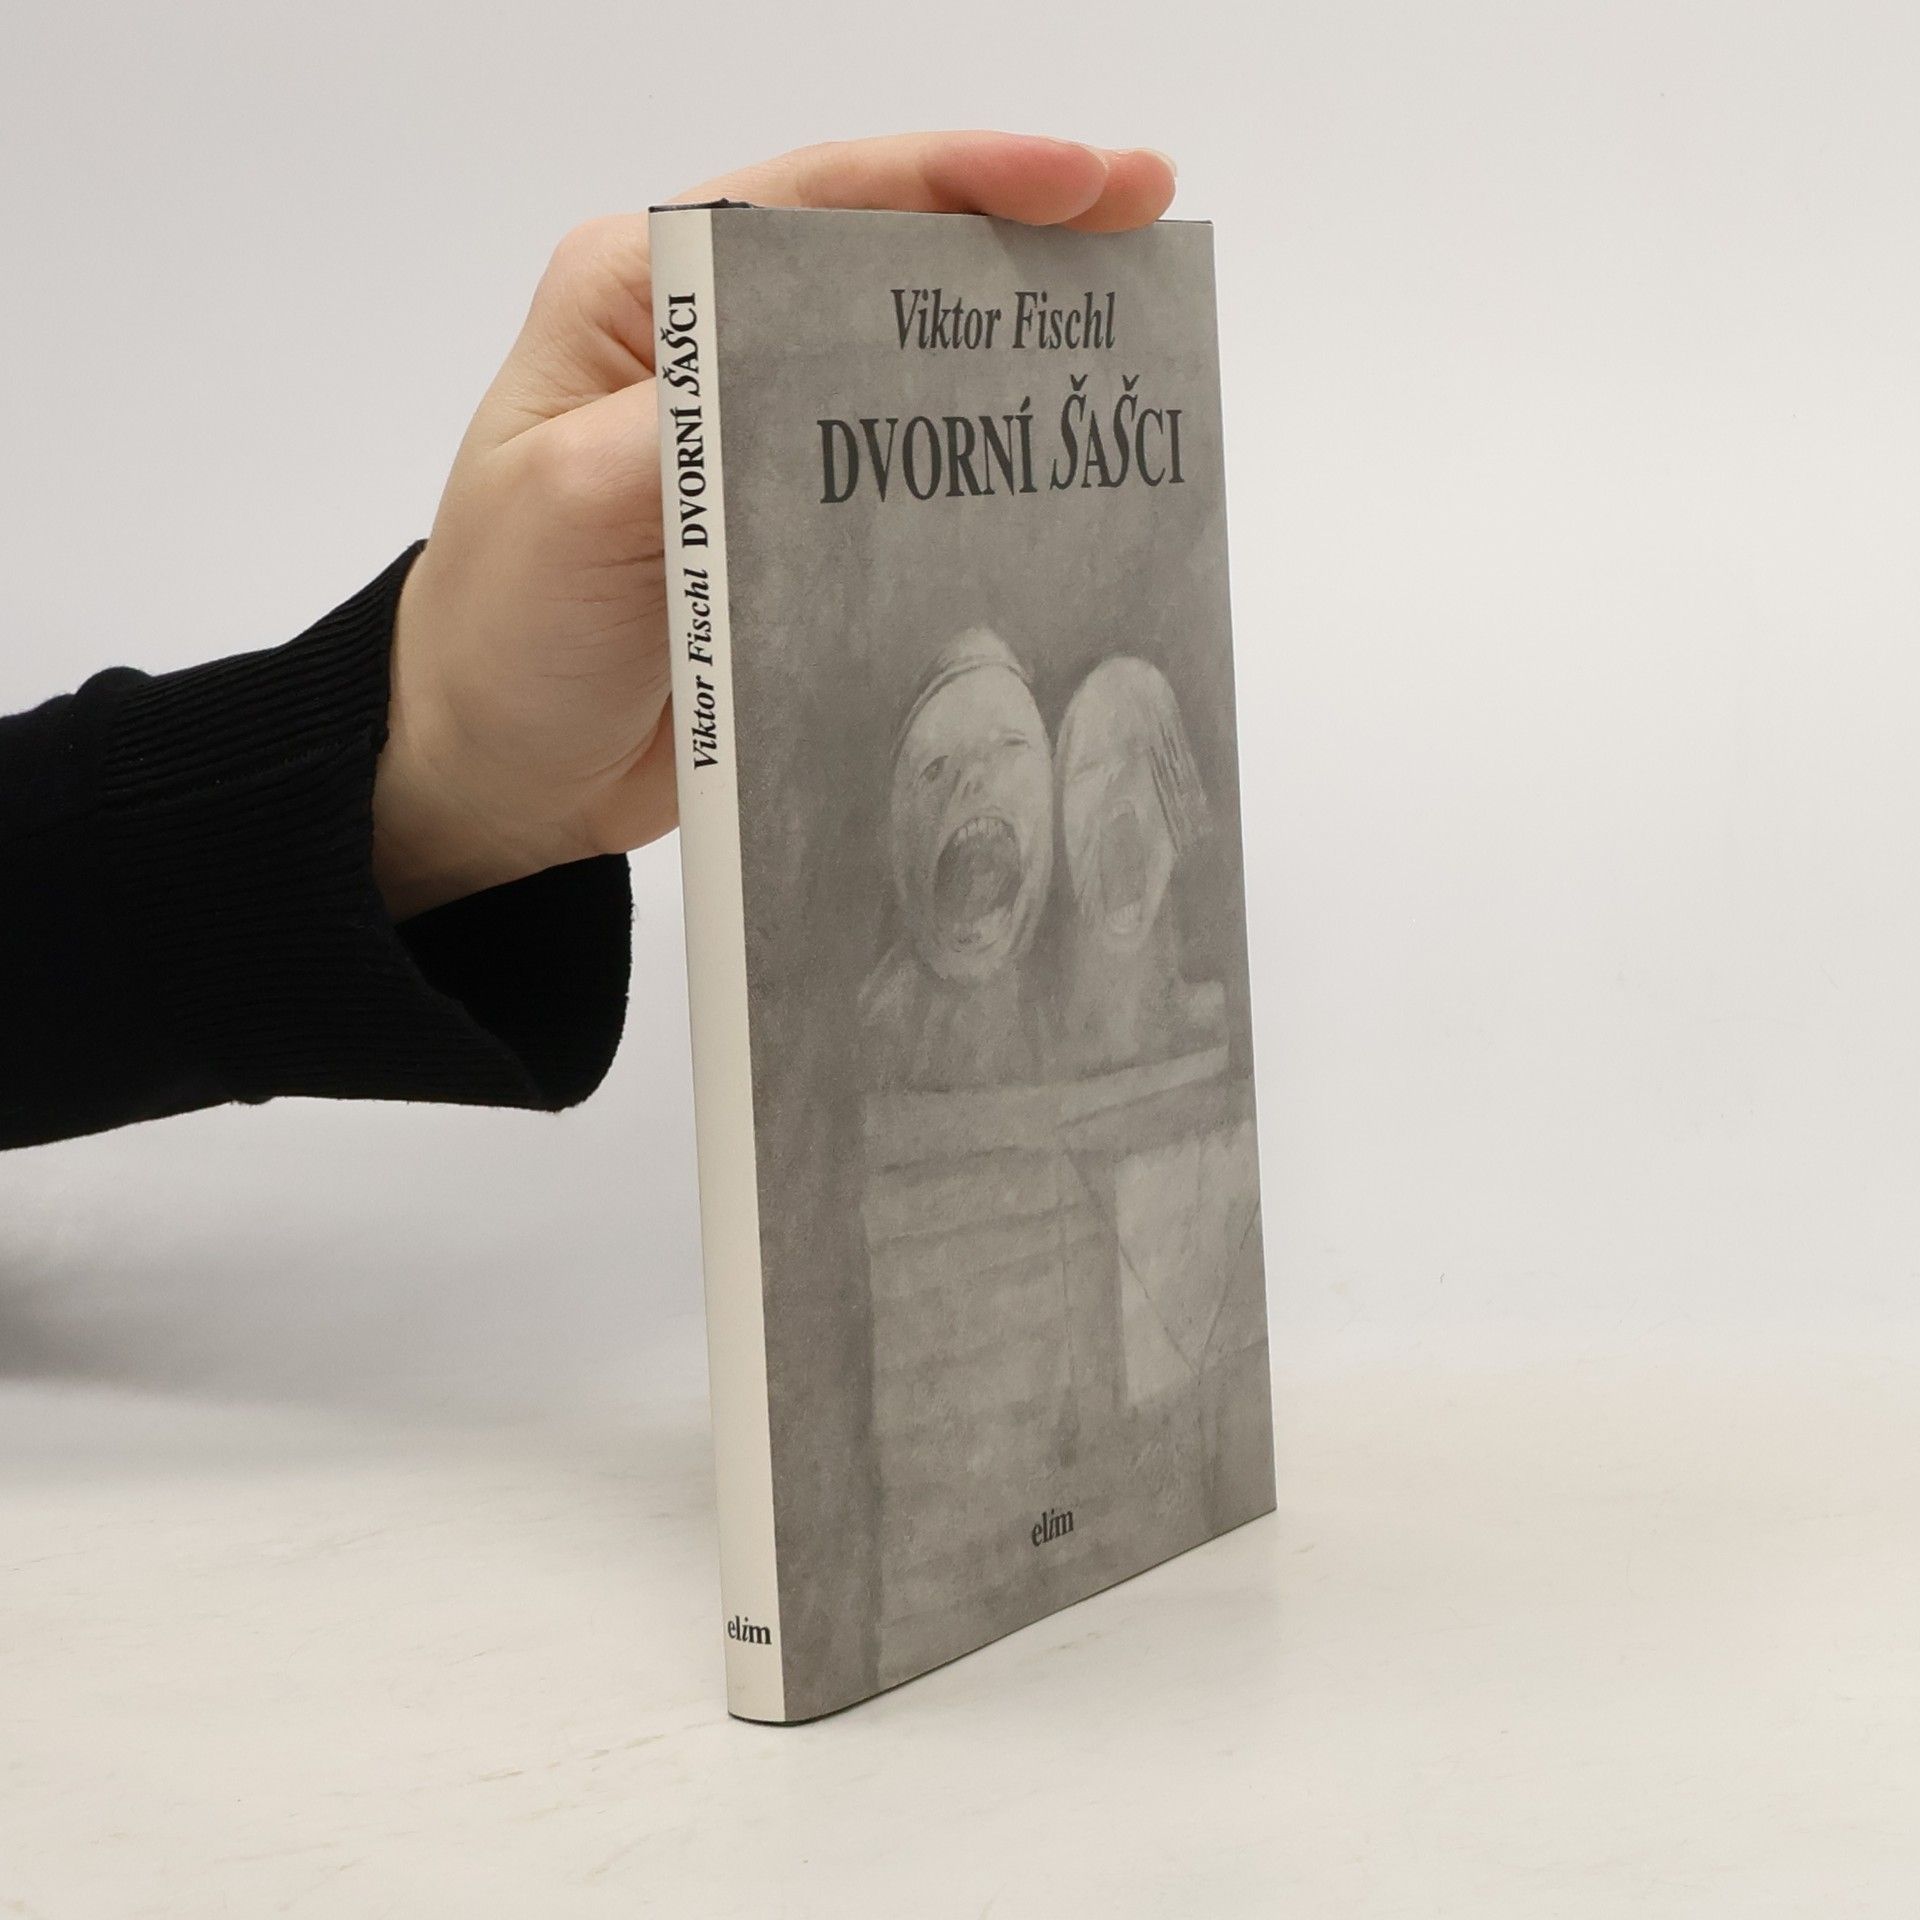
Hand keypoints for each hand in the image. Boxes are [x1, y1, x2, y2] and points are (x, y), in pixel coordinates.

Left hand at [370, 132, 1178, 919]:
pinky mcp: (799, 535)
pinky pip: (911, 481)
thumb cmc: (505, 629)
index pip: (819, 199)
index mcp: (645, 297)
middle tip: (1150, 228)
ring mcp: (764, 445)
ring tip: (1136, 336)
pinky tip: (1063, 472)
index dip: (959, 177)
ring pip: (913, 370)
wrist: (498, 770)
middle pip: (887, 263)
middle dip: (1018, 239)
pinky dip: (986, 467)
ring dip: (1019, 349)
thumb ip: (692, 425)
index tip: (1082, 181)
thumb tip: (823, 380)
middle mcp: (713, 350)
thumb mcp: (569, 508)